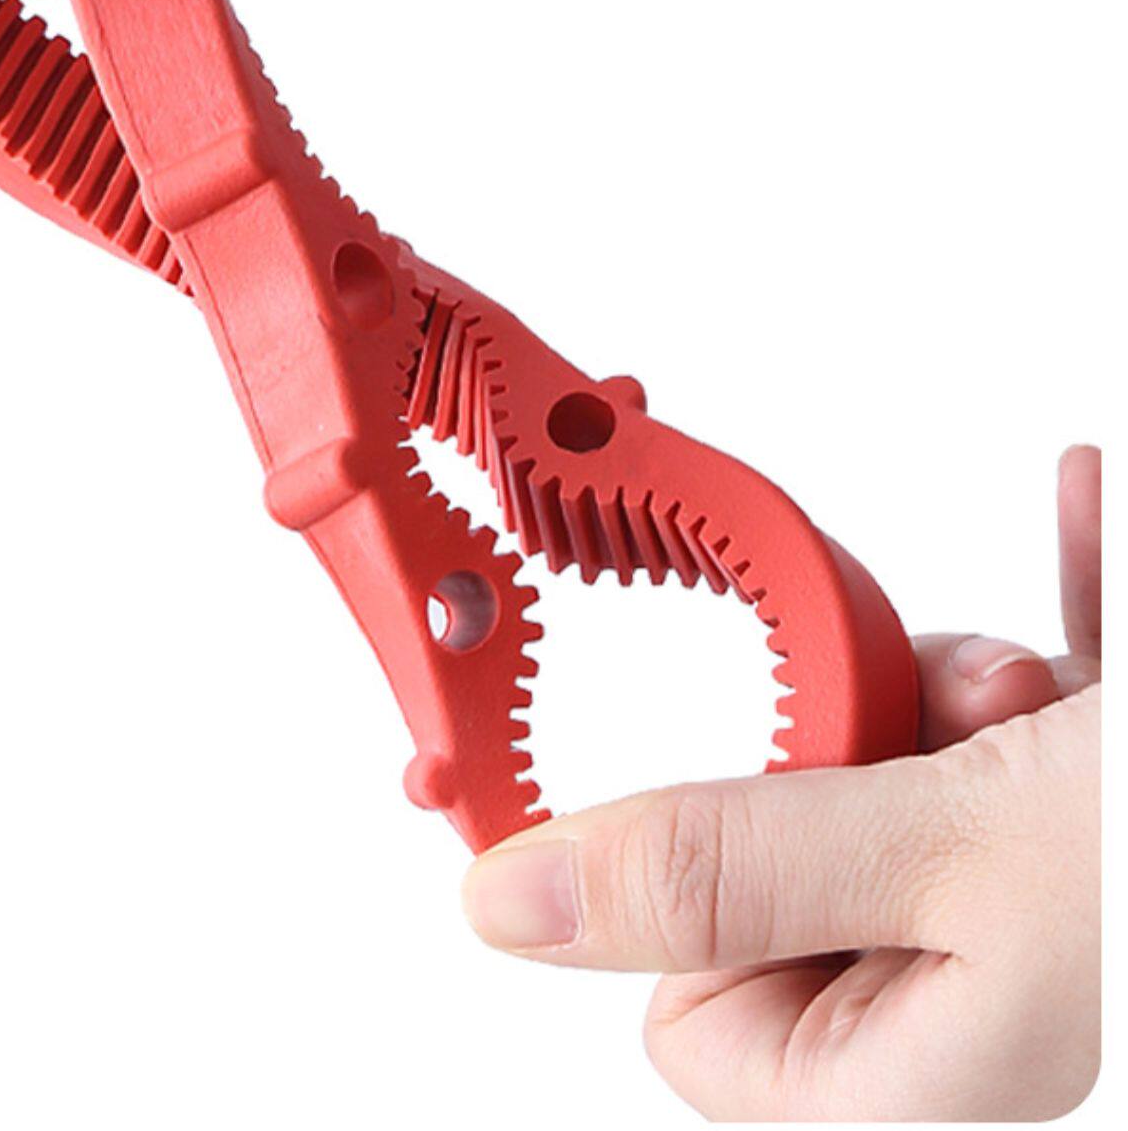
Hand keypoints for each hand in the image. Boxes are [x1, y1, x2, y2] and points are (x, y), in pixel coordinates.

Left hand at [463, 446, 1100, 1120]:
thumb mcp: (944, 853)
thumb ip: (729, 868)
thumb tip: (509, 904)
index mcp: (917, 1062)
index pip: (692, 1014)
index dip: (667, 879)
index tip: (666, 756)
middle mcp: (972, 988)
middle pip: (800, 841)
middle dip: (859, 733)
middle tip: (916, 698)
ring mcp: (1043, 889)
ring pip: (912, 751)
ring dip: (961, 674)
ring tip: (1039, 676)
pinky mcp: (1103, 791)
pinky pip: (1031, 691)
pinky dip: (1054, 610)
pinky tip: (1080, 516)